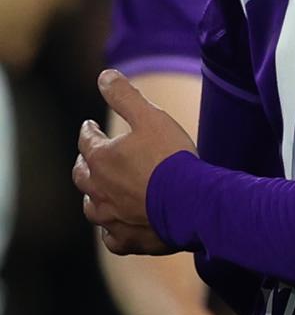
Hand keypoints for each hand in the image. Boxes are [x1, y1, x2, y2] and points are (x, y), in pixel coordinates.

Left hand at [75, 69, 195, 255]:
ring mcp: (110, 218)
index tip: (91, 125)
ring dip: (94, 197)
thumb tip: (103, 74)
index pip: (87, 140)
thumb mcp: (151, 117)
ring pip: (92, 207)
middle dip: (85, 162)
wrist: (192, 202)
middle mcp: (98, 190)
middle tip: (90, 156)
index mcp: (101, 159)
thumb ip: (125, 95)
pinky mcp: (126, 240)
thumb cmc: (171, 158)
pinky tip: (115, 228)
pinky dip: (111, 230)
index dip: (90, 130)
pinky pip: (111, 237)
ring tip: (99, 192)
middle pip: (82, 175)